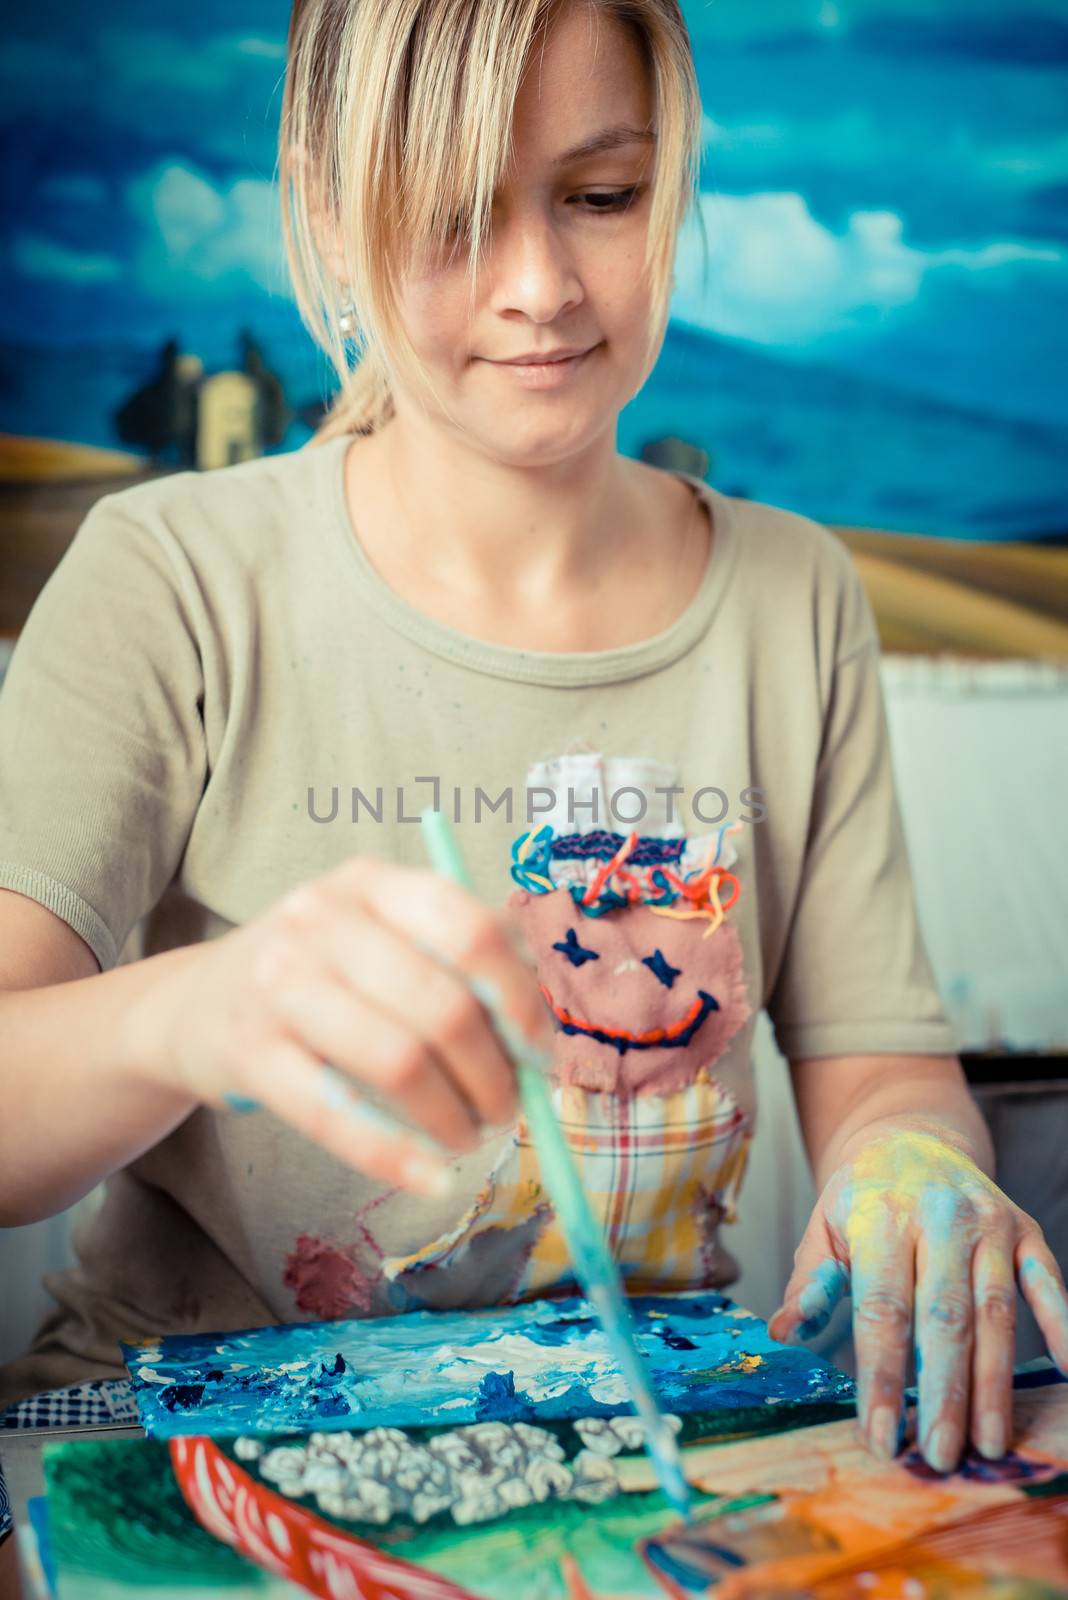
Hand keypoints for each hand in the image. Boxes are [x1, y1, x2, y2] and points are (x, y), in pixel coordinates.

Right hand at [138, 856, 552, 1195]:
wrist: (193, 1005)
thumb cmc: (318, 973)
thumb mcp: (379, 937)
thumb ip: (457, 967)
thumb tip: (535, 1042)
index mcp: (372, 882)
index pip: (469, 929)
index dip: (518, 998)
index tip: (537, 1052)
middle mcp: (321, 919)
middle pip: (442, 1004)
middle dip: (494, 1073)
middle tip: (508, 1111)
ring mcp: (278, 983)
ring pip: (398, 1060)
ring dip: (452, 1116)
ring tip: (468, 1137)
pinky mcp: (248, 1053)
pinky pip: (336, 1116)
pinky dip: (396, 1156)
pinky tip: (431, 1179)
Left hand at [767, 1125, 1067, 1472]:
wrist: (913, 1138)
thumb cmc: (864, 1198)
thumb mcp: (824, 1228)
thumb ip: (811, 1282)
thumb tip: (783, 1333)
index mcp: (880, 1216)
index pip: (882, 1309)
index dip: (881, 1376)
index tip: (880, 1437)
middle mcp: (938, 1216)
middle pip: (943, 1317)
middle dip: (943, 1393)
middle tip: (939, 1455)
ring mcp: (988, 1222)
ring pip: (995, 1311)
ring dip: (994, 1382)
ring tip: (989, 1442)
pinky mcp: (1025, 1230)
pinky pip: (1047, 1282)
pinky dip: (1062, 1325)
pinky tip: (1066, 1374)